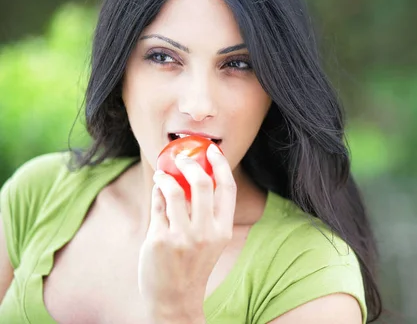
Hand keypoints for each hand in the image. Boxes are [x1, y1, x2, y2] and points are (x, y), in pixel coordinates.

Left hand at [138, 144, 236, 322]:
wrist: (175, 299)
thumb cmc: (193, 265)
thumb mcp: (211, 241)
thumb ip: (207, 212)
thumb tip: (196, 175)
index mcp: (222, 230)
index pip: (227, 188)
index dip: (221, 164)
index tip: (212, 149)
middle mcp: (205, 232)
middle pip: (202, 183)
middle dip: (190, 163)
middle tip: (182, 159)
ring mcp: (181, 237)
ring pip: (174, 190)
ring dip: (166, 176)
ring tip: (162, 174)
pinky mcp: (159, 240)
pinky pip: (158, 205)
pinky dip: (157, 193)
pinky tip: (157, 192)